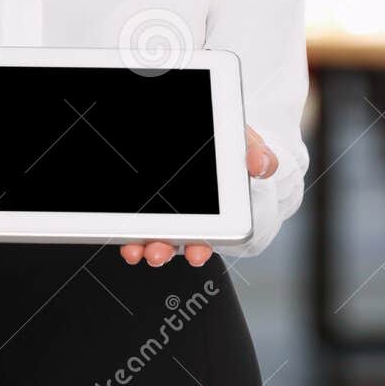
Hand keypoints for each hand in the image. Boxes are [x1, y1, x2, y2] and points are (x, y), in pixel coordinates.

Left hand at [120, 125, 276, 267]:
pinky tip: (124, 230)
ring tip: (138, 247)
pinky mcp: (148, 204)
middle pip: (174, 241)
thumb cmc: (231, 147)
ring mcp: (165, 209)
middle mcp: (188, 215)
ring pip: (152, 233)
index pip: (208, 236)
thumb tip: (260, 164)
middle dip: (164, 251)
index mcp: (216, 211)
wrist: (215, 132)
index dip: (200, 248)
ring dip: (143, 244)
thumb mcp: (249, 146)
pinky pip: (136, 219)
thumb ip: (258, 154)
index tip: (197, 253)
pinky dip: (128, 229)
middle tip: (158, 253)